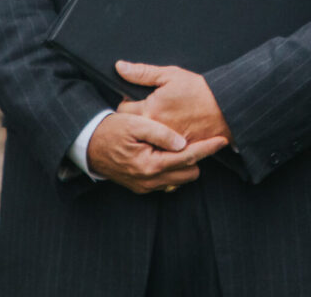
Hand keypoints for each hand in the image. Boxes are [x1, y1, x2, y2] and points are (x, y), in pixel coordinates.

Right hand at [85, 111, 227, 194]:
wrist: (88, 146)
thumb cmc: (112, 129)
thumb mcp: (136, 123)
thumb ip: (160, 133)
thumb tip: (182, 143)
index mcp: (150, 164)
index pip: (188, 157)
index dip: (208, 148)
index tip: (223, 139)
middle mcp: (149, 181)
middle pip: (189, 173)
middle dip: (196, 157)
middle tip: (195, 138)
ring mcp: (145, 187)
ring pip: (181, 179)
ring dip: (185, 164)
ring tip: (181, 144)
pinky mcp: (141, 187)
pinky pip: (167, 181)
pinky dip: (173, 168)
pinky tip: (169, 153)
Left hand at [116, 61, 233, 145]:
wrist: (227, 107)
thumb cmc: (200, 90)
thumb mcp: (170, 75)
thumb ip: (142, 73)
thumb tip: (119, 67)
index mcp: (150, 111)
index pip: (123, 112)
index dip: (128, 103)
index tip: (136, 100)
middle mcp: (155, 131)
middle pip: (133, 129)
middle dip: (136, 121)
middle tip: (149, 111)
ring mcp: (167, 145)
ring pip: (146, 142)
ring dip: (148, 134)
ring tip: (160, 123)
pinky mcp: (179, 153)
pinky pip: (163, 151)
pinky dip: (163, 144)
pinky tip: (171, 134)